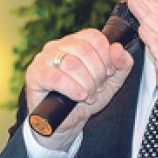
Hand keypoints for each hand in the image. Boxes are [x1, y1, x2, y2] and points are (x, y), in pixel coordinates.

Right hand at [24, 26, 133, 149]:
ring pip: (71, 64)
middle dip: (97, 73)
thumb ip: (122, 64)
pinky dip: (72, 88)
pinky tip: (79, 96)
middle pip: (83, 50)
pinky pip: (56, 77)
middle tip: (98, 88)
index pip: (92, 36)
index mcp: (75, 42)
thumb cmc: (84, 99)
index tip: (108, 74)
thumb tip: (117, 47)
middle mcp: (57, 46)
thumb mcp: (111, 82)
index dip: (105, 56)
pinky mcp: (35, 74)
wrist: (65, 121)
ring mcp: (44, 59)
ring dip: (86, 83)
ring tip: (88, 96)